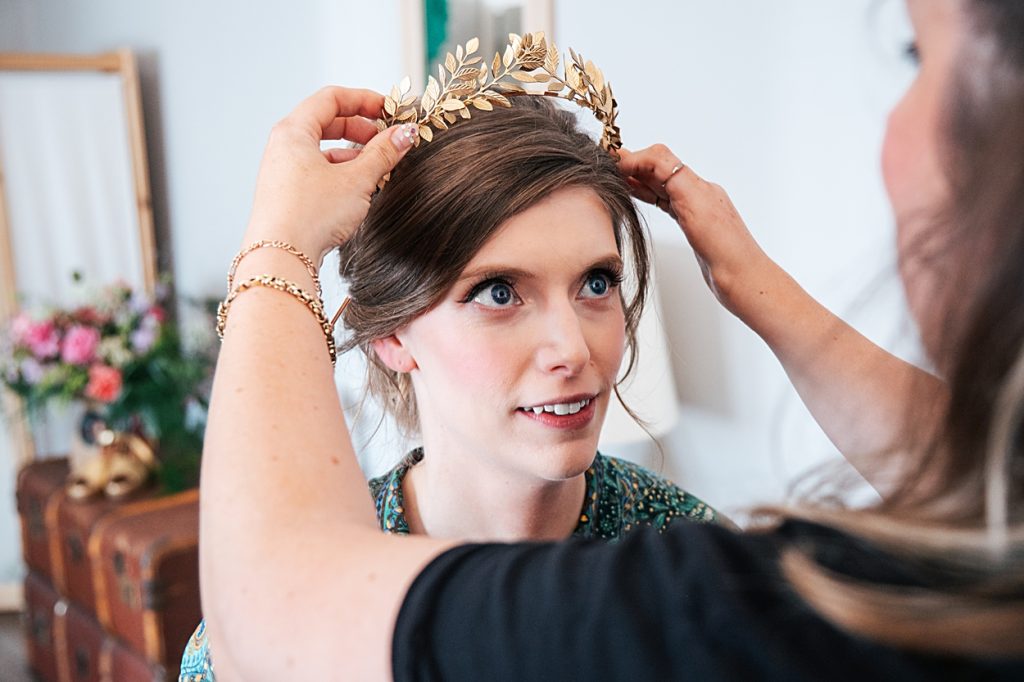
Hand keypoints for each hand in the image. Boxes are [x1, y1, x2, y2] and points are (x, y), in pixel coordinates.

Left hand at [243, 86, 417, 264]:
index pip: (331, 98)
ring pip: (323, 150)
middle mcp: (283, 147)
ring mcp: (282, 171)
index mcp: (294, 131)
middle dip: (361, 129)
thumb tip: (403, 134)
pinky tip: (359, 190)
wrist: (280, 258)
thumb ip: (383, 153)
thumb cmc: (311, 215)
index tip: (389, 110)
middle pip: (326, 122)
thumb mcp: (356, 180)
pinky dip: (341, 173)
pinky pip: (317, 172)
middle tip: (387, 140)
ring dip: (353, 154)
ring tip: (378, 169)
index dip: (364, 100)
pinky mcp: (286, 195)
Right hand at [618, 145, 769, 312]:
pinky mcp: (693, 225)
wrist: (744, 280)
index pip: (661, 159)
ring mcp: (696, 209)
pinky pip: (667, 201)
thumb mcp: (697, 208)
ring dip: (639, 177)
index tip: (612, 163)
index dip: (634, 158)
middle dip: (634, 163)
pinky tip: (638, 196)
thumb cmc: (727, 252)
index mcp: (699, 186)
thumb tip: (649, 158)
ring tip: (616, 177)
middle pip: (661, 167)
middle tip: (608, 166)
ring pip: (662, 184)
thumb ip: (673, 181)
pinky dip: (649, 194)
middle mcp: (698, 193)